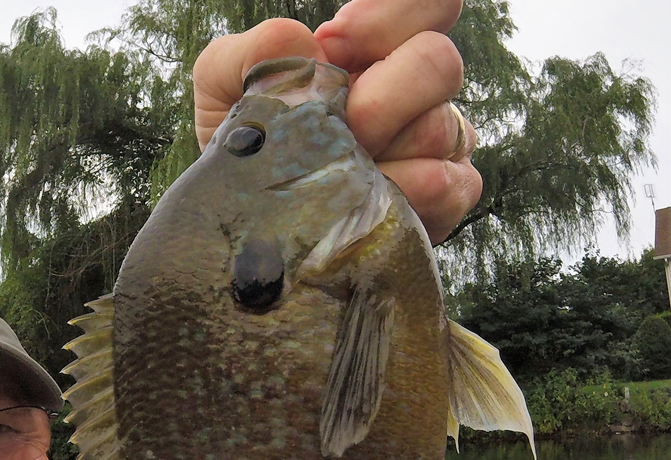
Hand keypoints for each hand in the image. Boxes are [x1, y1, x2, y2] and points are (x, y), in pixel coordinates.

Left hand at [192, 0, 479, 244]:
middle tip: (337, 128)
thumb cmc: (247, 148)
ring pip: (438, 129)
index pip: (428, 3)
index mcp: (374, 51)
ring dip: (377, 158)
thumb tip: (303, 38)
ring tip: (335, 176)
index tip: (334, 46)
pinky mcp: (445, 198)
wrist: (246, 226)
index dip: (387, 17)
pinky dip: (405, 196)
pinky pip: (450, 185)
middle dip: (378, 97)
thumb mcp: (222, 92)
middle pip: (439, 61)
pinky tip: (366, 203)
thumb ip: (247, 54)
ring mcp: (436, 143)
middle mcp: (414, 91)